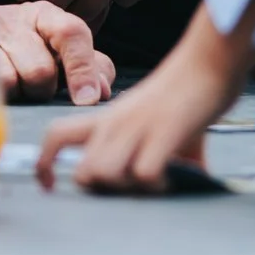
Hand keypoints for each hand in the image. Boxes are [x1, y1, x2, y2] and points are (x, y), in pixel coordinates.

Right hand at [0, 0, 112, 104]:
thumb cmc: (22, 46)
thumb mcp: (57, 47)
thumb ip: (88, 65)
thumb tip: (103, 92)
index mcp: (44, 14)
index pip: (72, 33)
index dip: (83, 68)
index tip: (89, 100)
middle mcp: (13, 20)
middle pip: (41, 71)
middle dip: (42, 89)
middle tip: (33, 83)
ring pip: (10, 83)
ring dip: (15, 94)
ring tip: (10, 83)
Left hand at [38, 4, 248, 193]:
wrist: (210, 61)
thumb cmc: (187, 93)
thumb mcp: (157, 122)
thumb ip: (159, 154)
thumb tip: (187, 182)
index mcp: (108, 118)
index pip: (56, 135)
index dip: (44, 165)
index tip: (51, 187)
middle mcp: (116, 122)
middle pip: (83, 172)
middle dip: (103, 192)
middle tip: (131, 189)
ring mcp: (138, 127)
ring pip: (104, 174)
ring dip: (126, 190)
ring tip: (151, 184)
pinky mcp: (163, 132)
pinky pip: (143, 174)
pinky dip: (155, 186)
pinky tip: (171, 179)